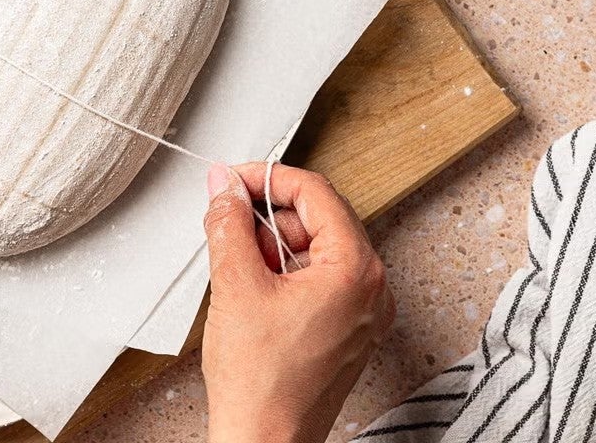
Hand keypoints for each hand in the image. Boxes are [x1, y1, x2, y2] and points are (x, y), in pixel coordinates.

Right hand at [202, 162, 393, 442]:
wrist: (263, 442)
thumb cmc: (261, 382)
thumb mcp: (235, 284)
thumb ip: (229, 223)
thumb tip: (224, 186)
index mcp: (356, 271)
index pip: (316, 193)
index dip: (268, 178)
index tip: (233, 179)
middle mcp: (371, 289)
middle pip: (318, 218)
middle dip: (267, 217)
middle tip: (227, 224)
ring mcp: (361, 312)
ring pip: (315, 248)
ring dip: (272, 246)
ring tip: (238, 270)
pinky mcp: (346, 330)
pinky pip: (317, 279)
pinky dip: (283, 273)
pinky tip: (252, 291)